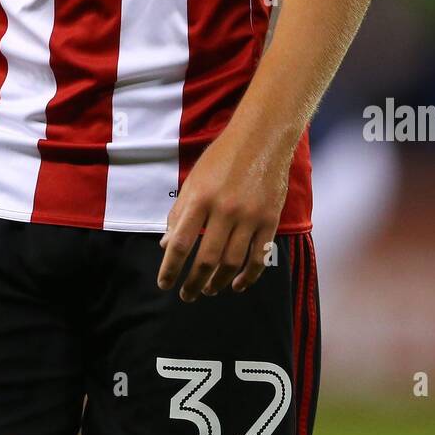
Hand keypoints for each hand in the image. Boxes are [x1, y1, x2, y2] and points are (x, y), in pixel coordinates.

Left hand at [156, 127, 292, 301]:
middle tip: (187, 295)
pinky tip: (237, 285)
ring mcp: (250, 216)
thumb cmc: (222, 157)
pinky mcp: (270, 220)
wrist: (262, 138)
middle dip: (194, 283)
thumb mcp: (193, 180)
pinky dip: (248, 276)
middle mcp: (225, 209)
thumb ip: (179, 212)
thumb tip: (166, 245)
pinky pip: (259, 257)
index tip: (164, 283)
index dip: (170, 268)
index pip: (180, 242)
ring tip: (209, 290)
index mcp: (200, 198)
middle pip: (207, 259)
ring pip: (232, 262)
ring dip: (218, 283)